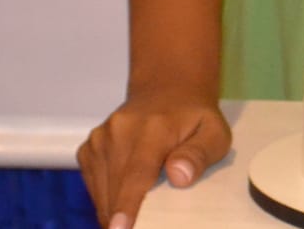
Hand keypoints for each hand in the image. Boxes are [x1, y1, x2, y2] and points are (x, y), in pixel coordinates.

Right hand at [78, 89, 231, 228]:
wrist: (167, 89)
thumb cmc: (194, 118)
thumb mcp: (214, 133)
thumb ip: (200, 155)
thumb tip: (179, 176)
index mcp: (153, 128)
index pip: (137, 173)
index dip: (127, 205)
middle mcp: (120, 130)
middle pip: (116, 188)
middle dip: (123, 217)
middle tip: (143, 226)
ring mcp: (101, 138)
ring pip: (102, 192)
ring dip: (115, 209)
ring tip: (137, 212)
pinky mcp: (89, 148)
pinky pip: (94, 186)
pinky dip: (107, 198)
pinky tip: (126, 194)